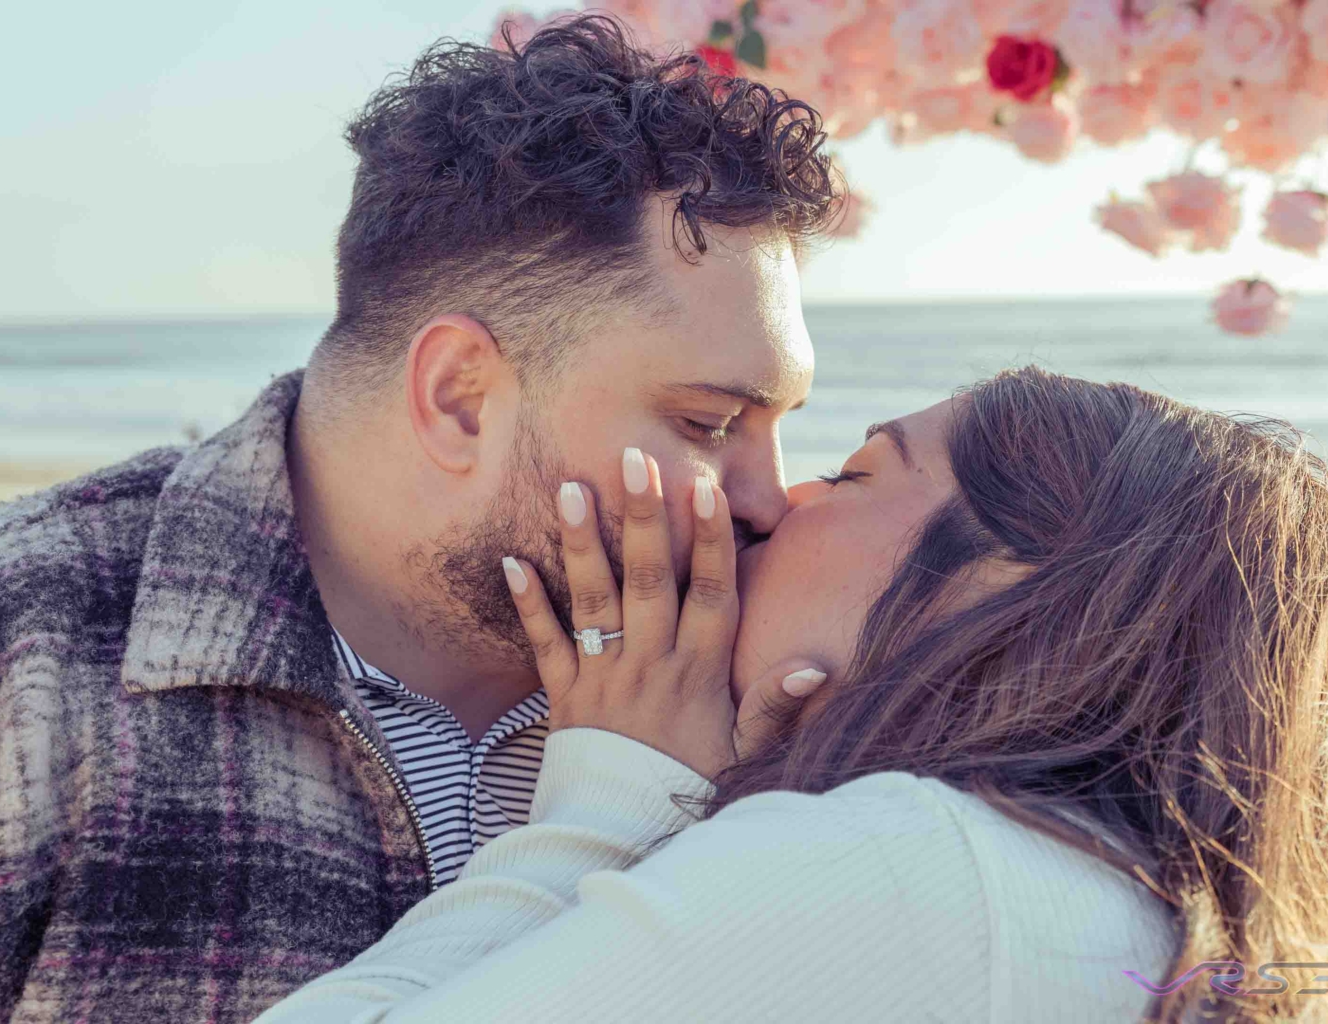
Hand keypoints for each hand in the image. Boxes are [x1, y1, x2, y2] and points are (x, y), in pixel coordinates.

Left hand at [501, 447, 827, 778]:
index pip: (712, 593)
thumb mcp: (744, 753)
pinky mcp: (563, 694)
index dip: (710, 539)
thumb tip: (816, 666)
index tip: (705, 487)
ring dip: (583, 544)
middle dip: (644, 518)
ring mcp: (603, 676)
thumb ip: (775, 707)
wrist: (622, 835)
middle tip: (634, 458)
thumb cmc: (689, 788)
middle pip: (650, 580)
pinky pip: (544, 643)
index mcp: (698, 673)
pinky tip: (511, 560)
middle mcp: (650, 665)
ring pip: (594, 600)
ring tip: (571, 489)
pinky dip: (527, 603)